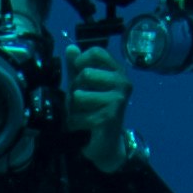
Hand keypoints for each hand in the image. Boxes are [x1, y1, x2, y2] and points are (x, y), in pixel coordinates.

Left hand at [65, 46, 134, 170]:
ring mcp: (117, 100)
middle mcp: (122, 83)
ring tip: (83, 114)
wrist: (106, 143)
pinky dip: (74, 123)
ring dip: (73, 108)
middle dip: (75, 90)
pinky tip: (84, 126)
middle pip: (85, 74)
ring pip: (78, 96)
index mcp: (117, 71)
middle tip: (82, 102)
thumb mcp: (84, 86)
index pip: (96, 52)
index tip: (79, 72)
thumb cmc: (94, 110)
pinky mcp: (109, 118)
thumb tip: (70, 48)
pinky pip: (78, 115)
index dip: (81, 61)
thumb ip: (77, 67)